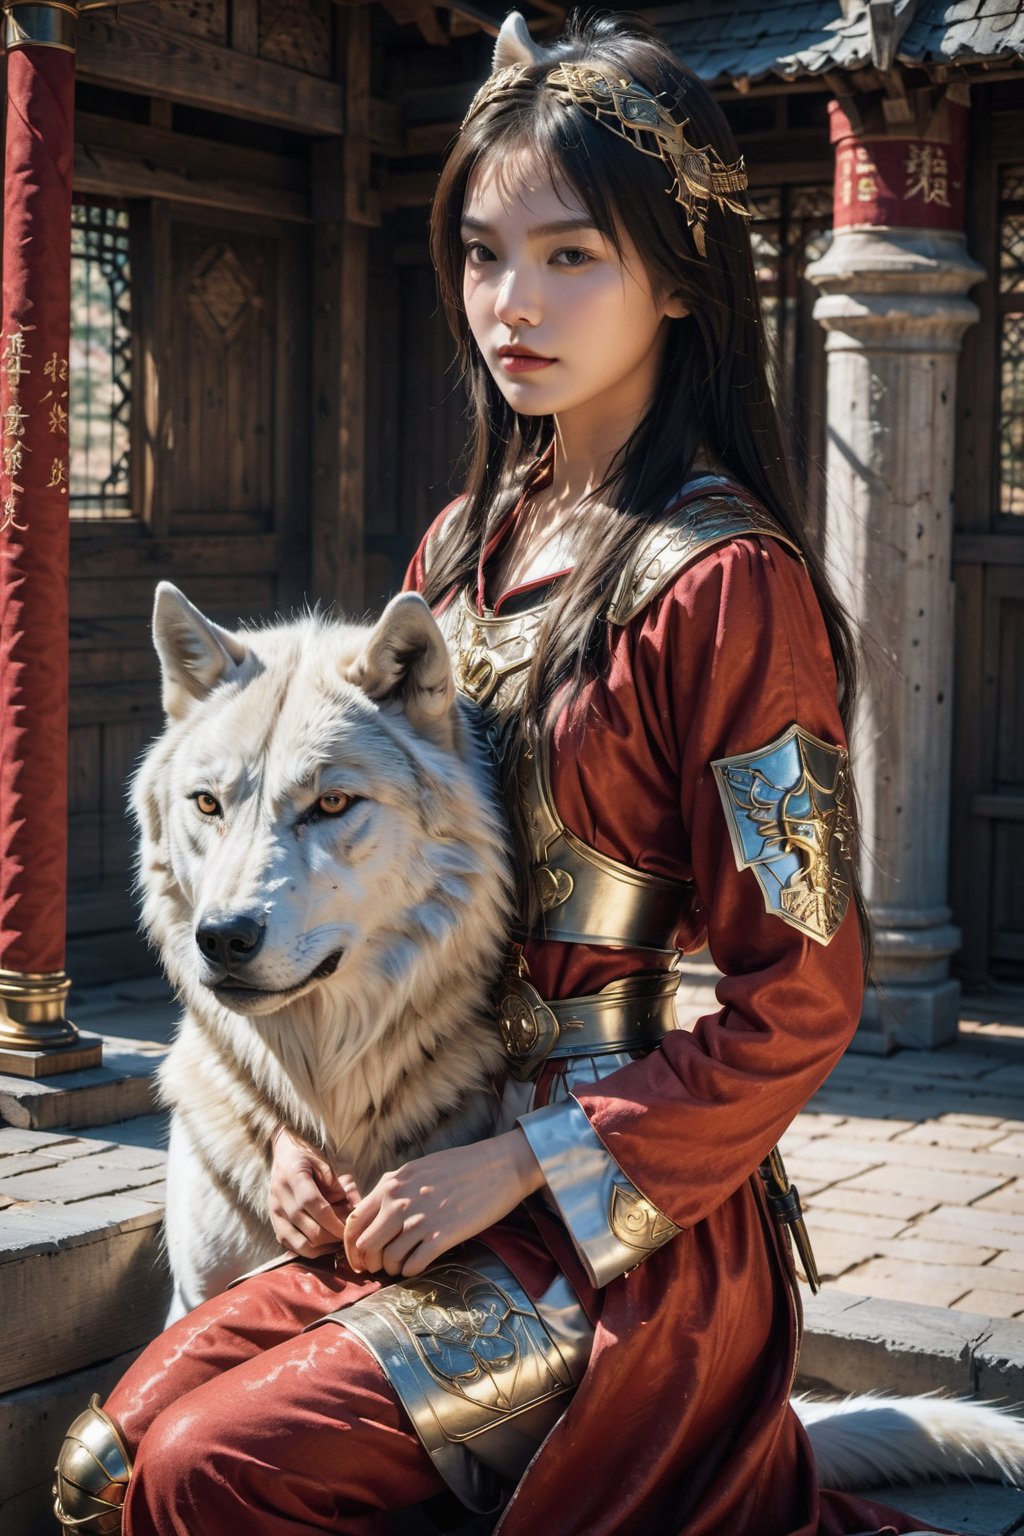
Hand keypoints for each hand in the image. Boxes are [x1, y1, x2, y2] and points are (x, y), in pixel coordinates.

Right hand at [268, 1124, 359, 1257]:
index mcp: (294, 1176)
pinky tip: (322, 1243)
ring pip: (299, 1243)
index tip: (348, 1230)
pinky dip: (308, 1249)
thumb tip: (348, 1208)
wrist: (282, 1154)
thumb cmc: (306, 1157)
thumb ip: (335, 1184)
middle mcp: (280, 1196)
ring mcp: (274, 1212)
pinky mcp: (273, 1222)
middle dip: (331, 1237)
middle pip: (308, 1228)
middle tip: (346, 1236)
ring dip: (321, 1247)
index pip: (314, 1205)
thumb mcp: (323, 1162)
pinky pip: (290, 1245)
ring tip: (335, 1242)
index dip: (333, 1222)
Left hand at [343, 1130, 544, 1278]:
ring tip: (402, 1265)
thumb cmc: (460, 1166)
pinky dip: (411, 1271)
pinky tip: (419, 1264)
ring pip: (388, 1260)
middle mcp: (399, 1202)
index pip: (353, 1222)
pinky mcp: (442, 1237)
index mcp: (391, 1184)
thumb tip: (375, 1215)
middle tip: (379, 1267)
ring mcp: (420, 1220)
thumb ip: (393, 1190)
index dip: (351, 1246)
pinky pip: (413, 1266)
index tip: (358, 1257)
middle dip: (369, 1262)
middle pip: (366, 1246)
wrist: (498, 1166)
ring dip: (392, 1268)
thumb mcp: (417, 1169)